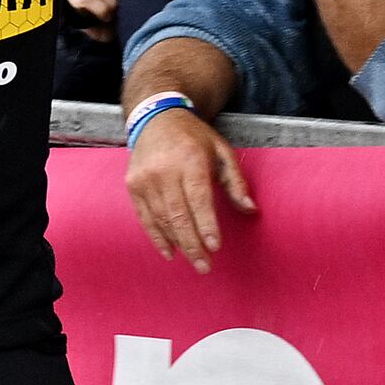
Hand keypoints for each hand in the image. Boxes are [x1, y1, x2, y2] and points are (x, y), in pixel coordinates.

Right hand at [124, 103, 251, 270]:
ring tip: (194, 261)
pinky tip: (170, 252)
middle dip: (193, 244)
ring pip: (161, 220)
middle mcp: (164, 170)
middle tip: (205, 266)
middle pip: (178, 215)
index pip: (198, 199)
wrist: (156, 118)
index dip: (206, 225)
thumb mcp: (222, 151)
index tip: (215, 246)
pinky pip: (145, 218)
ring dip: (178, 244)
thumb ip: (236, 181)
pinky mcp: (133, 186)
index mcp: (190, 160)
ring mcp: (145, 179)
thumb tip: (250, 209)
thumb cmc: (194, 138)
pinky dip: (157, 238)